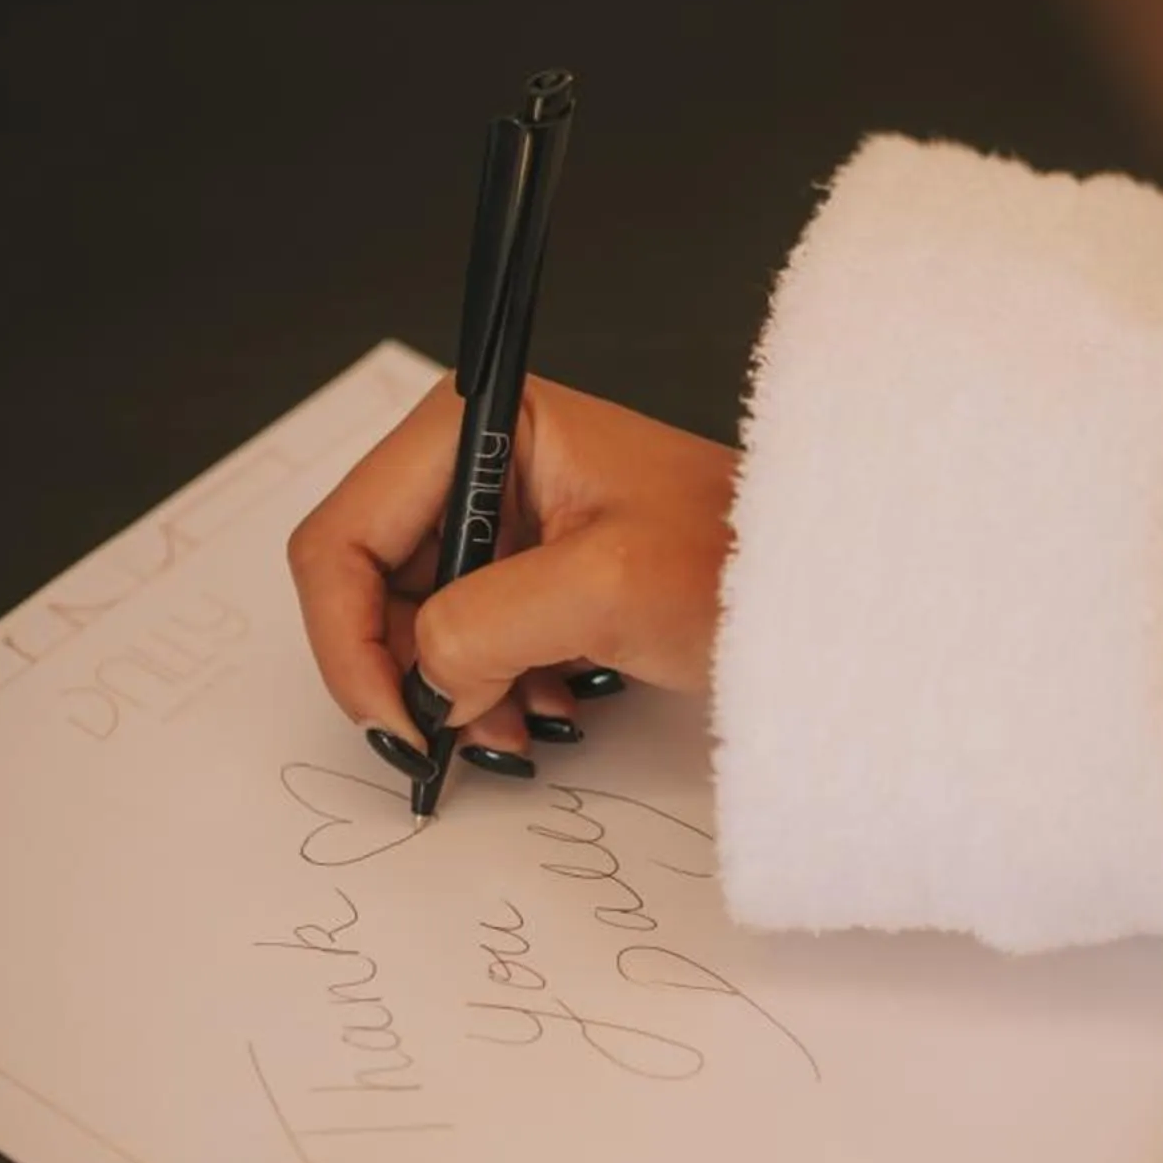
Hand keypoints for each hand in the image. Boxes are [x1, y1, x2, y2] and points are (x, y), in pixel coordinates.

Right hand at [286, 374, 737, 761]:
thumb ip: (485, 627)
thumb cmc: (738, 561)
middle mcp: (478, 462)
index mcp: (481, 426)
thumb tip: (423, 682)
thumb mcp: (605, 589)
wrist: (818, 590)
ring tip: (518, 724)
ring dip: (451, 691)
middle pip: (366, 584)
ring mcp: (502, 518)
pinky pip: (462, 642)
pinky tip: (546, 706)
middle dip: (405, 671)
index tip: (395, 720)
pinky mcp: (528, 571)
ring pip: (411, 624)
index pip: (344, 533)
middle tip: (454, 736)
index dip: (347, 637)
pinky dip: (486, 691)